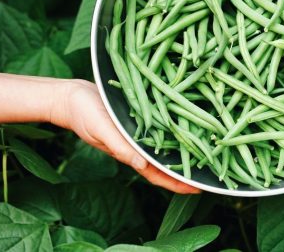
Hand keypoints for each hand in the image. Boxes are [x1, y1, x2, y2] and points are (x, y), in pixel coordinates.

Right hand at [53, 79, 199, 193]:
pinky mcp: (138, 117)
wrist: (72, 95)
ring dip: (182, 148)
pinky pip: (160, 126)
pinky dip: (173, 129)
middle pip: (165, 162)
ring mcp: (138, 132)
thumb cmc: (84, 115)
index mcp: (129, 153)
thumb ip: (120, 148)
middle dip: (186, 168)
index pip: (157, 174)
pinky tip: (186, 125)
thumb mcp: (101, 131)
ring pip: (165, 145)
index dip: (177, 183)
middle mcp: (138, 145)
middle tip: (211, 169)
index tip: (198, 188)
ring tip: (205, 148)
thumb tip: (141, 165)